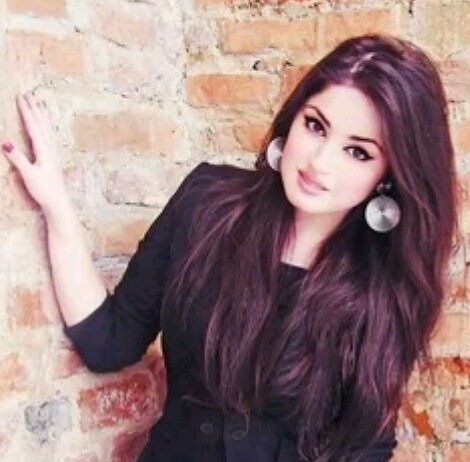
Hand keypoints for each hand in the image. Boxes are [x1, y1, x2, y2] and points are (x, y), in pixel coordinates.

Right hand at [2, 92, 68, 213]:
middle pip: (42, 123)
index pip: (33, 126)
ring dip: (43, 114)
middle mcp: (50, 148)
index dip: (26, 110)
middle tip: (29, 93)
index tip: (21, 96)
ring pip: (48, 128)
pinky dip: (48, 125)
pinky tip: (47, 125)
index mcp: (43, 149)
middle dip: (35, 107)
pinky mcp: (54, 157)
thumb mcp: (28, 174)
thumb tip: (5, 142)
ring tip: (40, 102)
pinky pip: (51, 135)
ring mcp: (54, 152)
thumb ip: (17, 158)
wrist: (58, 202)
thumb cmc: (43, 189)